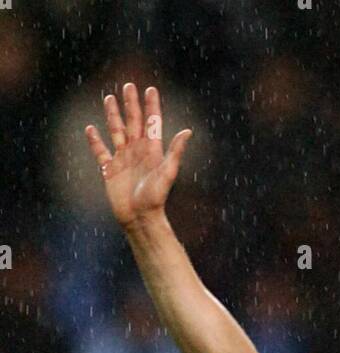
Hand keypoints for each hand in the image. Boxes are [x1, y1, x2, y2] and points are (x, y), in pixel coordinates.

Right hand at [85, 83, 191, 227]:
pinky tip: (90, 129)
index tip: (150, 89)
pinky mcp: (110, 170)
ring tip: (108, 98)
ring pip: (116, 130)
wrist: (140, 218)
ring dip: (113, 115)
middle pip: (133, 121)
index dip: (151, 106)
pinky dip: (95, 141)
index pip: (152, 122)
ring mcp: (123, 159)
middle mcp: (137, 151)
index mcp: (152, 150)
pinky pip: (101, 152)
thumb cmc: (156, 198)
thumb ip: (175, 151)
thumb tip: (187, 131)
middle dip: (131, 103)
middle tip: (129, 85)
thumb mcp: (167, 173)